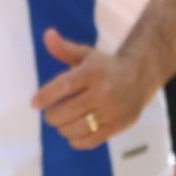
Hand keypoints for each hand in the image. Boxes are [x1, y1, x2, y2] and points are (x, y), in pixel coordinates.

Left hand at [30, 28, 156, 149]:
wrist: (140, 76)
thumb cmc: (105, 66)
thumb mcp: (86, 54)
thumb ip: (64, 48)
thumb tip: (47, 34)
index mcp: (92, 72)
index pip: (64, 86)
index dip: (45, 96)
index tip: (34, 103)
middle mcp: (103, 92)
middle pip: (68, 111)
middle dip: (52, 116)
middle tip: (49, 115)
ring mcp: (112, 111)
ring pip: (78, 128)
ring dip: (63, 129)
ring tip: (61, 123)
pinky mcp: (118, 125)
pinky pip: (92, 140)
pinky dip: (77, 141)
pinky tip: (73, 134)